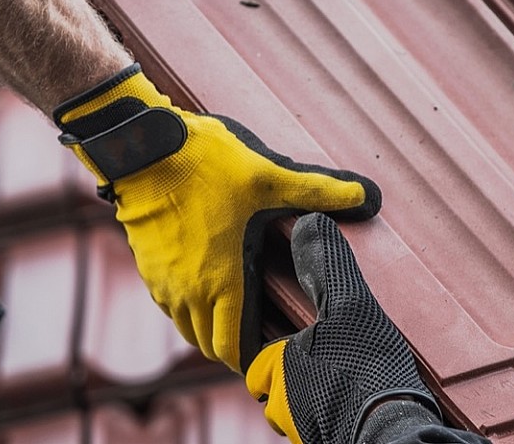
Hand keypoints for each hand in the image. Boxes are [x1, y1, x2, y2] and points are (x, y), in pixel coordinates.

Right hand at [55, 64, 379, 371]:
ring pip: (186, 328)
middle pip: (208, 345)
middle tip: (263, 340)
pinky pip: (169, 306)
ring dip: (209, 330)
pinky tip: (209, 288)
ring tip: (238, 318)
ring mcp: (163, 284)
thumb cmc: (206, 165)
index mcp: (221, 282)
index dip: (254, 361)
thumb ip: (321, 191)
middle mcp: (187, 293)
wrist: (143, 151)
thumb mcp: (270, 177)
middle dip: (234, 349)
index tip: (275, 355)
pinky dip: (189, 310)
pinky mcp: (147, 269)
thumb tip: (370, 197)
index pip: (233, 349)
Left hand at [245, 214, 449, 443]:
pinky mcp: (324, 441)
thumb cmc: (367, 370)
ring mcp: (300, 431)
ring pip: (298, 410)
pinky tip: (358, 405)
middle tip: (334, 362)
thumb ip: (327, 267)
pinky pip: (320, 426)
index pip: (260, 357)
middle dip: (298, 377)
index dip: (282, 347)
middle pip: (279, 386)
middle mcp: (278, 405)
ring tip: (347, 383)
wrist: (391, 432)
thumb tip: (310, 222)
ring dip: (315, 399)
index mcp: (273, 367)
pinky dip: (333, 416)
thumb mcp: (351, 306)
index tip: (308, 340)